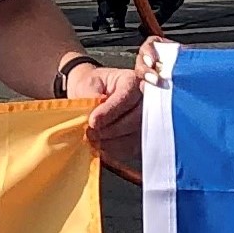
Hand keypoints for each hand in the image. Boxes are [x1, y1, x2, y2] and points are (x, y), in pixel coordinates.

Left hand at [57, 55, 143, 179]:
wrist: (93, 93)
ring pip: (135, 137)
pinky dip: (115, 152)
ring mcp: (147, 120)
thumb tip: (95, 114)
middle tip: (90, 134)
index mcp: (133, 81)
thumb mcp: (87, 84)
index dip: (110, 111)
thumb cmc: (91, 86)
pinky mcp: (142, 137)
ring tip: (93, 140)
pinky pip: (132, 149)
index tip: (93, 121)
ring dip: (112, 142)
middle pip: (135, 119)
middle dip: (110, 129)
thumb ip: (91, 96)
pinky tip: (101, 148)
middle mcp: (145, 100)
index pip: (126, 97)